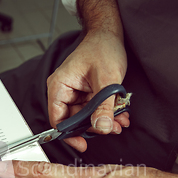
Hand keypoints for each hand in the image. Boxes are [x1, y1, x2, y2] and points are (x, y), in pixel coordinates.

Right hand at [47, 29, 128, 151]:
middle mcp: (65, 91)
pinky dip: (107, 113)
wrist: (110, 33)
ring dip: (104, 121)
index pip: (58, 119)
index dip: (69, 134)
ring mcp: (76, 93)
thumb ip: (104, 106)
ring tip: (119, 121)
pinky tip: (120, 114)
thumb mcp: (106, 79)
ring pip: (87, 117)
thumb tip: (101, 127)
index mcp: (60, 86)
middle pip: (74, 120)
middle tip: (110, 128)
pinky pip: (95, 109)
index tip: (83, 144)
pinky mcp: (87, 93)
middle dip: (94, 126)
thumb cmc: (102, 47)